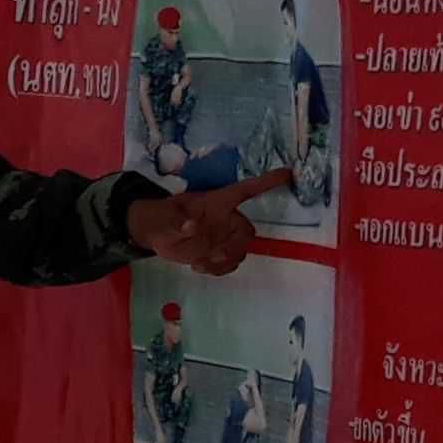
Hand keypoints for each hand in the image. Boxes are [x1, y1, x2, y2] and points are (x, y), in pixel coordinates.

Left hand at [127, 170, 288, 275]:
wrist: (155, 233)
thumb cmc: (162, 216)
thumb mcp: (163, 216)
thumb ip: (176, 221)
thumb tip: (190, 226)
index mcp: (217, 202)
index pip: (246, 190)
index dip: (267, 182)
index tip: (288, 173)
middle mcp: (225, 219)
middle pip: (247, 232)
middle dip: (236, 245)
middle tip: (216, 255)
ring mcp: (222, 238)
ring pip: (240, 251)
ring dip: (225, 260)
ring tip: (200, 262)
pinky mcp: (217, 253)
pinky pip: (229, 264)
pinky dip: (218, 269)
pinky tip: (199, 267)